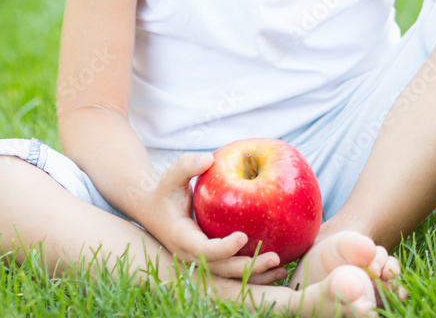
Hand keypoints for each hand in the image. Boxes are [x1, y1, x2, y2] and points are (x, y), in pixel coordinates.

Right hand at [143, 152, 286, 282]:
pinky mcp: (212, 260)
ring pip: (230, 275)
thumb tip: (209, 158)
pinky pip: (233, 270)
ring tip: (281, 267)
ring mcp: (202, 261)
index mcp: (182, 238)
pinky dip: (254, 271)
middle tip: (274, 257)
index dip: (223, 248)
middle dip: (248, 267)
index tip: (243, 236)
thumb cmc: (167, 190)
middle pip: (222, 269)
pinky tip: (277, 266)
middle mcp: (192, 256)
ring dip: (255, 275)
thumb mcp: (171, 175)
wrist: (155, 210)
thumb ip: (187, 165)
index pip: (203, 250)